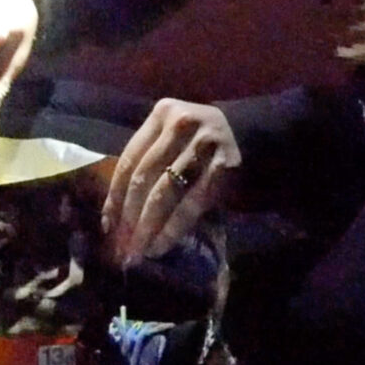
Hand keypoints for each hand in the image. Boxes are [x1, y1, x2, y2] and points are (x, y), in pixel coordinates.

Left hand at [102, 98, 238, 267]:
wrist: (257, 134)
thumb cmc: (204, 142)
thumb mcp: (175, 137)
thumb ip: (150, 160)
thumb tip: (117, 213)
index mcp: (162, 114)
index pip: (128, 159)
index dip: (115, 196)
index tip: (108, 226)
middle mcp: (180, 124)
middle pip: (143, 177)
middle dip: (129, 217)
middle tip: (122, 246)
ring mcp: (204, 145)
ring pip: (164, 193)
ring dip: (147, 227)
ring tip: (139, 251)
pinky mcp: (224, 167)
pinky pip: (191, 204)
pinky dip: (173, 228)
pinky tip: (162, 245)